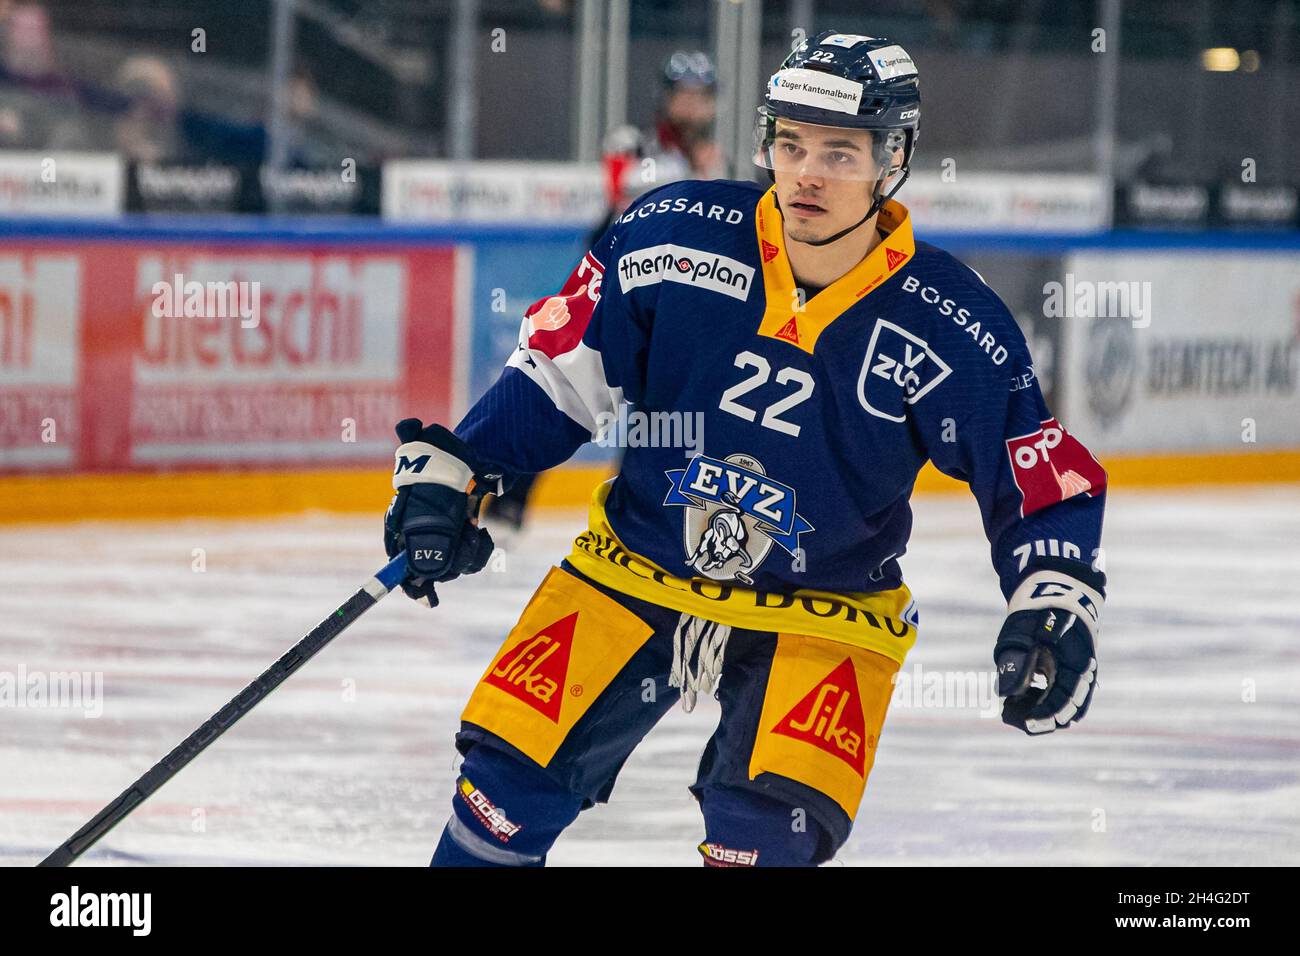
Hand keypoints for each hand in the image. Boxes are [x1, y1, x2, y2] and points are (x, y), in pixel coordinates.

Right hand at [383, 418, 493, 605]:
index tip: (431, 602)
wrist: (453, 459)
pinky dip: (477, 546)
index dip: (416, 590)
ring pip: (457, 564)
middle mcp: (418, 542)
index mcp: (400, 539)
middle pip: (436, 572)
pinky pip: (469, 554)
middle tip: (465, 537)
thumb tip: (429, 579)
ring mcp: (438, 538)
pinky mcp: (457, 534)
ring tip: (473, 529)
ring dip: (470, 552)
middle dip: (456, 560)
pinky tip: (479, 531)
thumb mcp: (430, 521)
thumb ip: (429, 552)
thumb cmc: (435, 488)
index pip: (402, 574)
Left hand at [994, 567, 1103, 734]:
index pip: (1065, 701)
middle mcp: (1084, 673)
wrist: (1058, 593)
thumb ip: (1016, 662)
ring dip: (1044, 713)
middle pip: (1070, 711)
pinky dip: (1045, 703)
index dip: (1044, 715)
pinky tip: (1021, 698)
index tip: (1023, 722)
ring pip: (1068, 706)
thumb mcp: (1022, 634)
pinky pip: (1064, 697)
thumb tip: (1006, 693)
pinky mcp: (1072, 674)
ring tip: (1014, 708)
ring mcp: (1080, 674)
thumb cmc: (1038, 613)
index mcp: (1076, 663)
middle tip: (1012, 716)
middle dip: (1043, 720)